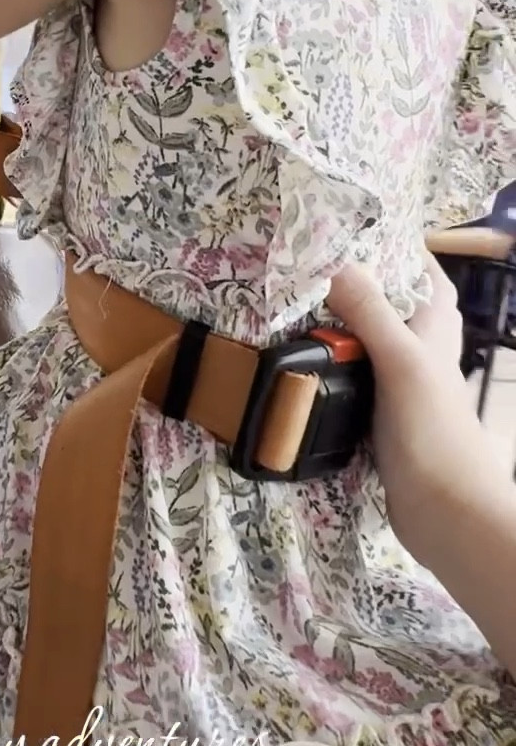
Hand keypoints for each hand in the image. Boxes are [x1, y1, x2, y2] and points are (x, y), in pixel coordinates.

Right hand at [327, 258, 510, 562]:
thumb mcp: (401, 363)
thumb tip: (336, 262)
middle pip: (396, 307)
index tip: (353, 229)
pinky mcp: (385, 422)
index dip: (398, 249)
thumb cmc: (434, 433)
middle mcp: (424, 354)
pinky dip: (336, 372)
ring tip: (297, 309)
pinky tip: (306, 369)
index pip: (424, 274)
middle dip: (361, 286)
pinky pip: (358, 384)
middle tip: (311, 269)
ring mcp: (404, 390)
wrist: (448, 515)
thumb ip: (372, 314)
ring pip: (373, 346)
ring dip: (343, 330)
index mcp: (436, 330)